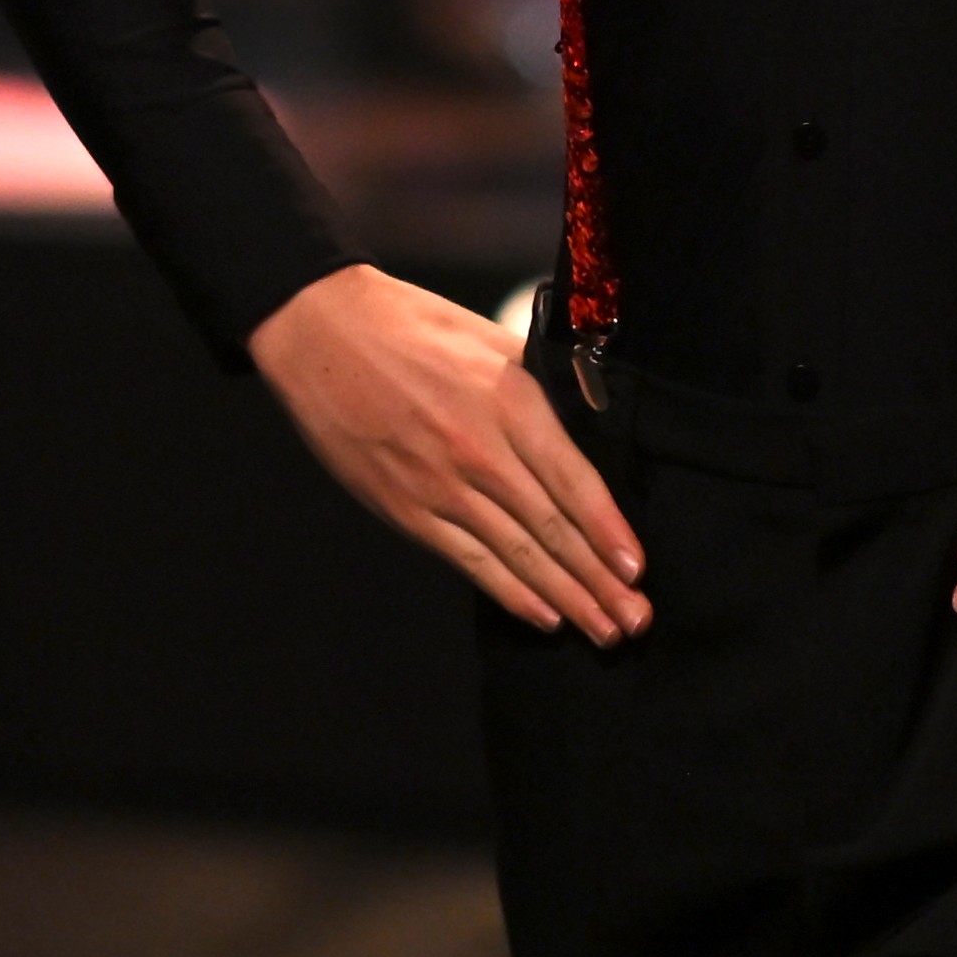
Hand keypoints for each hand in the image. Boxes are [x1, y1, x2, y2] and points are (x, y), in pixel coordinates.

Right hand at [247, 263, 647, 641]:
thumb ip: (538, 385)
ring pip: (517, 555)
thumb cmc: (410, 325)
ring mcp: (440, 486)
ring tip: (603, 632)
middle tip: (636, 622)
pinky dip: (509, 592)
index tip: (637, 570)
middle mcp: (481, 451)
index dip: (609, 532)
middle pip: (553, 530)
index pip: (574, 482)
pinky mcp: (405, 508)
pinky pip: (468, 560)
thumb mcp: (489, 339)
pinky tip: (543, 617)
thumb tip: (588, 421)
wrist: (320, 331)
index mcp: (509, 401)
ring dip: (566, 598)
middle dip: (599, 582)